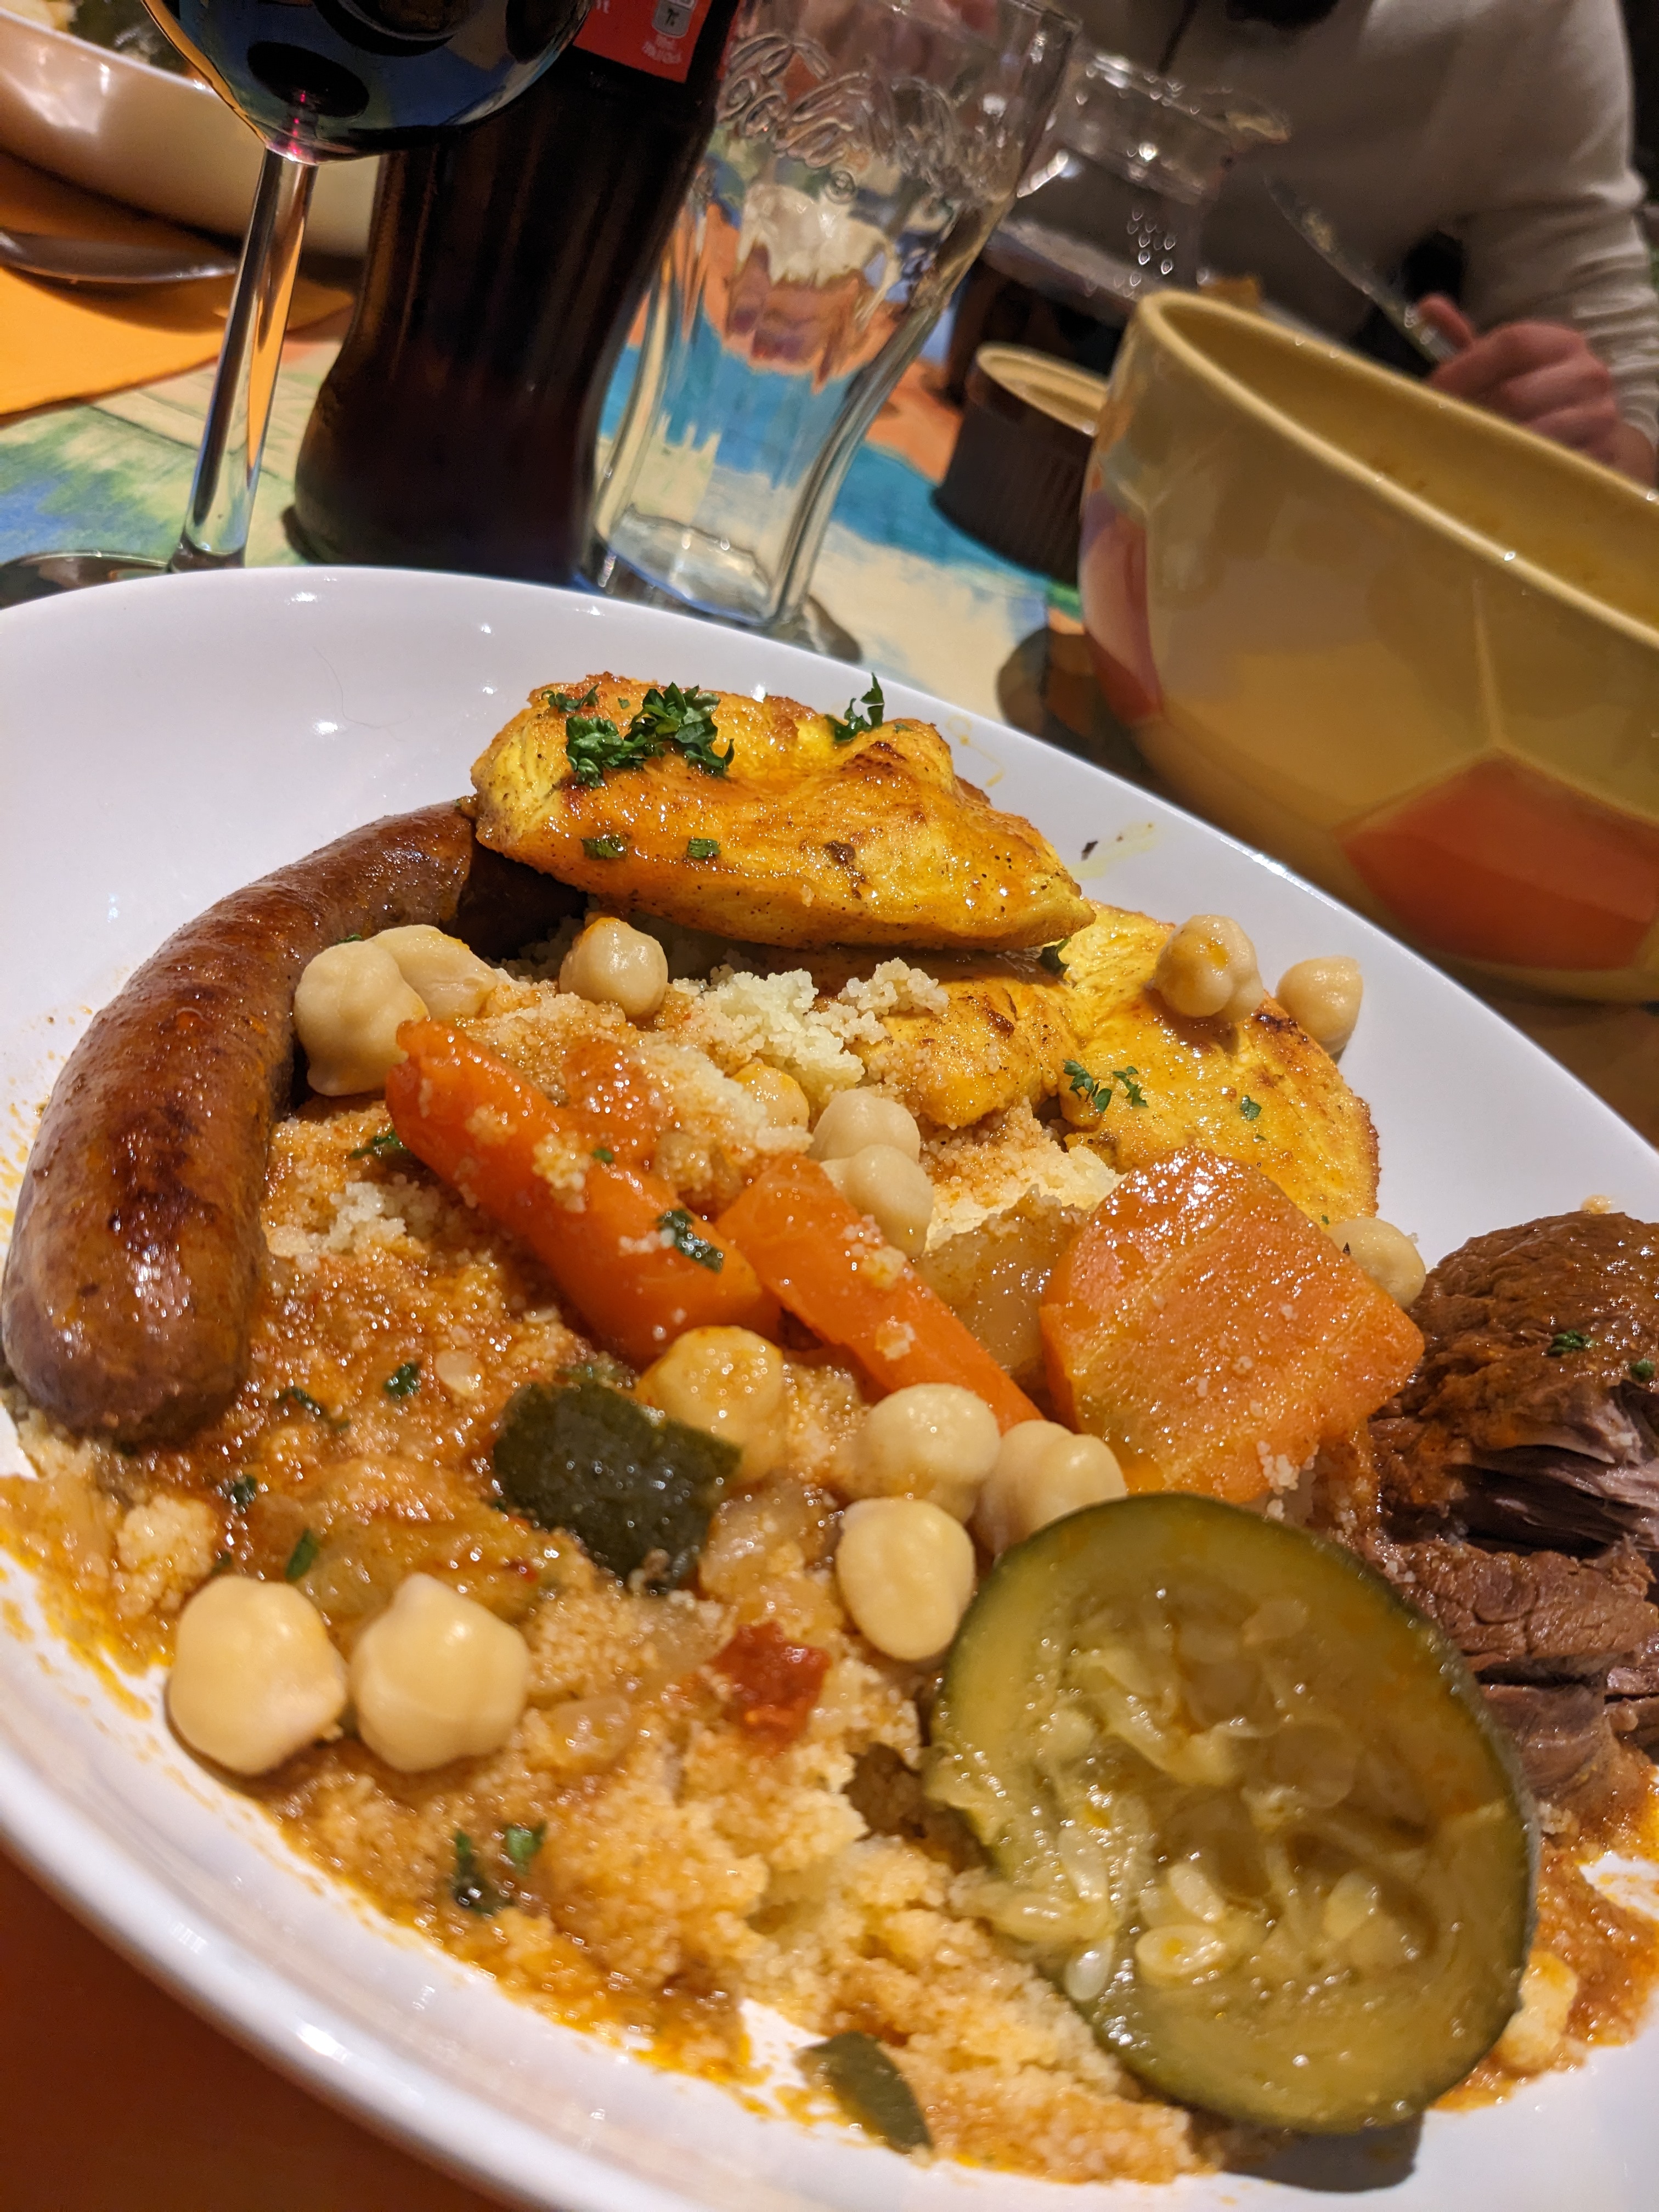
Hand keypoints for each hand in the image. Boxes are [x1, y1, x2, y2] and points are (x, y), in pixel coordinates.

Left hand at [1416, 296, 1653, 482]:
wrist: (1597, 437)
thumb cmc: (1538, 399)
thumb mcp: (1507, 367)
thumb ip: (1468, 341)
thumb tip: (1426, 306)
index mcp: (1562, 343)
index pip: (1512, 343)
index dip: (1465, 368)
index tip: (1431, 392)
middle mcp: (1587, 374)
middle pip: (1514, 394)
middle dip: (1469, 415)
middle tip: (1437, 434)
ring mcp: (1598, 417)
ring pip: (1529, 436)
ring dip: (1488, 449)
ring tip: (1460, 458)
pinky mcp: (1600, 459)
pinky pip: (1547, 469)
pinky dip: (1515, 476)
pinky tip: (1493, 478)